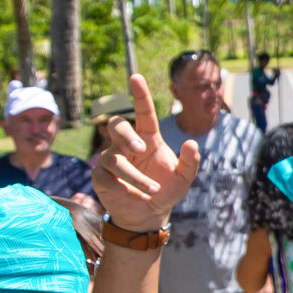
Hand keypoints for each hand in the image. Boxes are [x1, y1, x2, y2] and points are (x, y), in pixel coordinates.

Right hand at [90, 74, 199, 231]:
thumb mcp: (184, 177)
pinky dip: (125, 188)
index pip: (143, 112)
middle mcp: (127, 145)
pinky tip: (140, 197)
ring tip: (153, 190)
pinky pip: (107, 177)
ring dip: (135, 175)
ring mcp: (111, 160)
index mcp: (148, 138)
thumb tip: (191, 143)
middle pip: (116, 125)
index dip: (139, 95)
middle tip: (140, 148)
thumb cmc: (165, 189)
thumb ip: (191, 161)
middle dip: (126, 134)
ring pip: (113, 158)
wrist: (149, 214)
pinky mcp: (101, 178)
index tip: (136, 77)